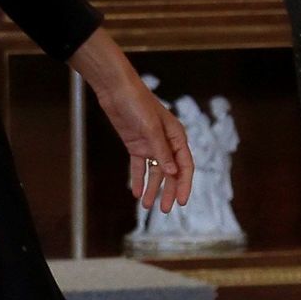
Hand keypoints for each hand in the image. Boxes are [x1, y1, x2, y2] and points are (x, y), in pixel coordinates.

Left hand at [71, 28, 194, 214]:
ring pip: (155, 171)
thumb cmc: (137, 102)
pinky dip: (138, 179)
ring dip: (152, 188)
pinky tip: (136, 192)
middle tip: (167, 210)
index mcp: (176, 136)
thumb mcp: (150, 128)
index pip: (185, 165)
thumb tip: (172, 172)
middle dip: (169, 191)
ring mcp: (150, 144)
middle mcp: (166, 142)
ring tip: (147, 205)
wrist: (115, 89)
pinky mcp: (135, 144)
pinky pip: (139, 166)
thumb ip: (160, 150)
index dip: (185, 184)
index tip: (182, 201)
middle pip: (171, 172)